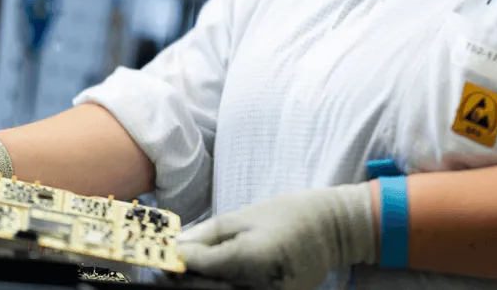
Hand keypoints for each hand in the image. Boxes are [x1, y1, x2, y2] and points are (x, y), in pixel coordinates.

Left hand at [176, 184, 376, 289]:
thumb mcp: (245, 215)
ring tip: (189, 273)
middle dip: (183, 279)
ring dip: (200, 287)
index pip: (202, 267)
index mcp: (253, 255)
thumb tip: (176, 246)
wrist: (331, 230)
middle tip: (169, 268)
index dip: (178, 262)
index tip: (165, 254)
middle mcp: (261, 284)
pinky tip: (214, 279)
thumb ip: (209, 233)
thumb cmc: (288, 213)